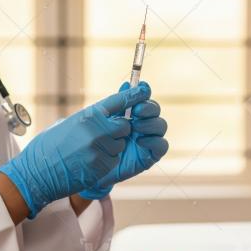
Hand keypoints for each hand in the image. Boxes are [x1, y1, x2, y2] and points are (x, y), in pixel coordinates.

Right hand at [0, 84, 148, 217]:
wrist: (36, 174)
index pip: (119, 101)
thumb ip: (91, 117)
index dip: (134, 95)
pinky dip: (106, 160)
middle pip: (125, 125)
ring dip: (112, 146)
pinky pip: (114, 159)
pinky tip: (89, 161)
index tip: (145, 90)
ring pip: (121, 144)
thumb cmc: (48, 147)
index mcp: (88, 115)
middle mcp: (97, 130)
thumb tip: (108, 111)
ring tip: (90, 150)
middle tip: (104, 134)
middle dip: (119, 130)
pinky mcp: (102, 166)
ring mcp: (101, 149)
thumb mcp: (68, 123)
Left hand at [79, 82, 168, 199]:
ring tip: (136, 127)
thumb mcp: (101, 118)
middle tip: (137, 111)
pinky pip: (162, 145)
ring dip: (151, 123)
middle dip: (149, 108)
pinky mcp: (149, 155)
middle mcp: (142, 124)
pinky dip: (154, 140)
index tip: (142, 88)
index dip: (145, 93)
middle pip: (155, 110)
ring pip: (161, 125)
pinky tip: (140, 140)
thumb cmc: (93, 141)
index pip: (144, 99)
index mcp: (131, 114)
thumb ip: (116, 102)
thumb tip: (126, 84)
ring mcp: (147, 139)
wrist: (88, 167)